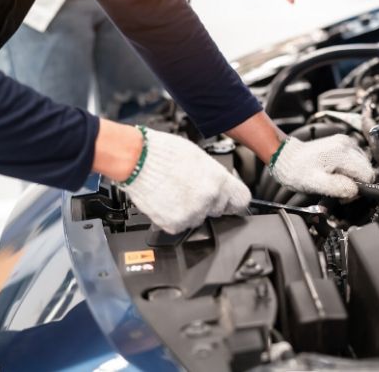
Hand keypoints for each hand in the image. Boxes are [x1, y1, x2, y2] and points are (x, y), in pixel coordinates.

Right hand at [120, 128, 250, 233]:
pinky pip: (180, 225)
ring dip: (190, 210)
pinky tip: (166, 201)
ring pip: (198, 218)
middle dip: (208, 202)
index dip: (234, 200)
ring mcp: (192, 213)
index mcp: (219, 180)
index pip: (242, 200)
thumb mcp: (199, 157)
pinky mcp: (174, 224)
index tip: (230, 201)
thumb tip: (221, 186)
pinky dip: (173, 217)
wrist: (136, 159)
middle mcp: (209, 198)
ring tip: (175, 192)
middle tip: (190, 189)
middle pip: (218, 209)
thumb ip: (214, 175)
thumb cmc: (164, 152)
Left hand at [270, 135, 374, 197]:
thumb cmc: (297, 171)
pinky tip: (336, 174)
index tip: (344, 194)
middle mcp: (347, 144)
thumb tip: (355, 191)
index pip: (367, 175)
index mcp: (342, 152)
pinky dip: (349, 171)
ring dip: (352, 177)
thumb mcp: (316, 184)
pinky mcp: (342, 144)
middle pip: (367, 170)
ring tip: (335, 181)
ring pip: (362, 166)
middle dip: (356, 183)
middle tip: (338, 190)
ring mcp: (345, 142)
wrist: (285, 157)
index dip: (358, 189)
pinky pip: (355, 161)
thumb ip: (339, 188)